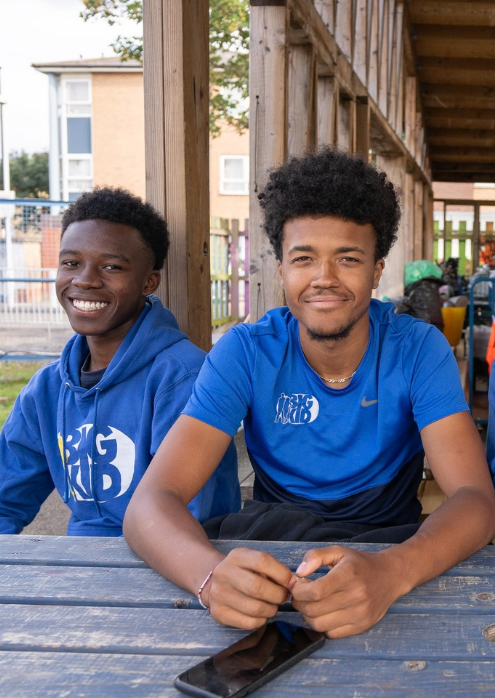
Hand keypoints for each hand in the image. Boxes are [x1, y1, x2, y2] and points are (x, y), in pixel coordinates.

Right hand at [206, 548, 296, 629]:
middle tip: (283, 596)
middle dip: (278, 595)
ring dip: (271, 609)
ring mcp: (218, 594)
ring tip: (273, 605)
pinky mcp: (218, 613)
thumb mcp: (255, 562)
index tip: (291, 582)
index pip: (262, 561)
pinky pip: (249, 622)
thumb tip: (293, 583)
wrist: (215, 582)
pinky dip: (261, 620)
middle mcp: (224, 573)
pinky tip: (261, 614)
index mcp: (236, 556)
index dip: (282, 574)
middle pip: (257, 587)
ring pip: (255, 608)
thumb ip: (274, 569)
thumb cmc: (244, 572)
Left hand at [290, 546, 404, 638]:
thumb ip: (315, 556)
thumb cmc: (360, 563)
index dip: (299, 591)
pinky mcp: (362, 627)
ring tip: (311, 604)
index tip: (297, 586)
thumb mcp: (338, 551)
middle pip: (314, 610)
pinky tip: (325, 613)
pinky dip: (322, 626)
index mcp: (348, 575)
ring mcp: (360, 614)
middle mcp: (355, 596)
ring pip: (319, 625)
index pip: (315, 592)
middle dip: (299, 603)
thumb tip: (298, 572)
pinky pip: (332, 634)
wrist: (391, 576)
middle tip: (301, 596)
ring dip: (308, 616)